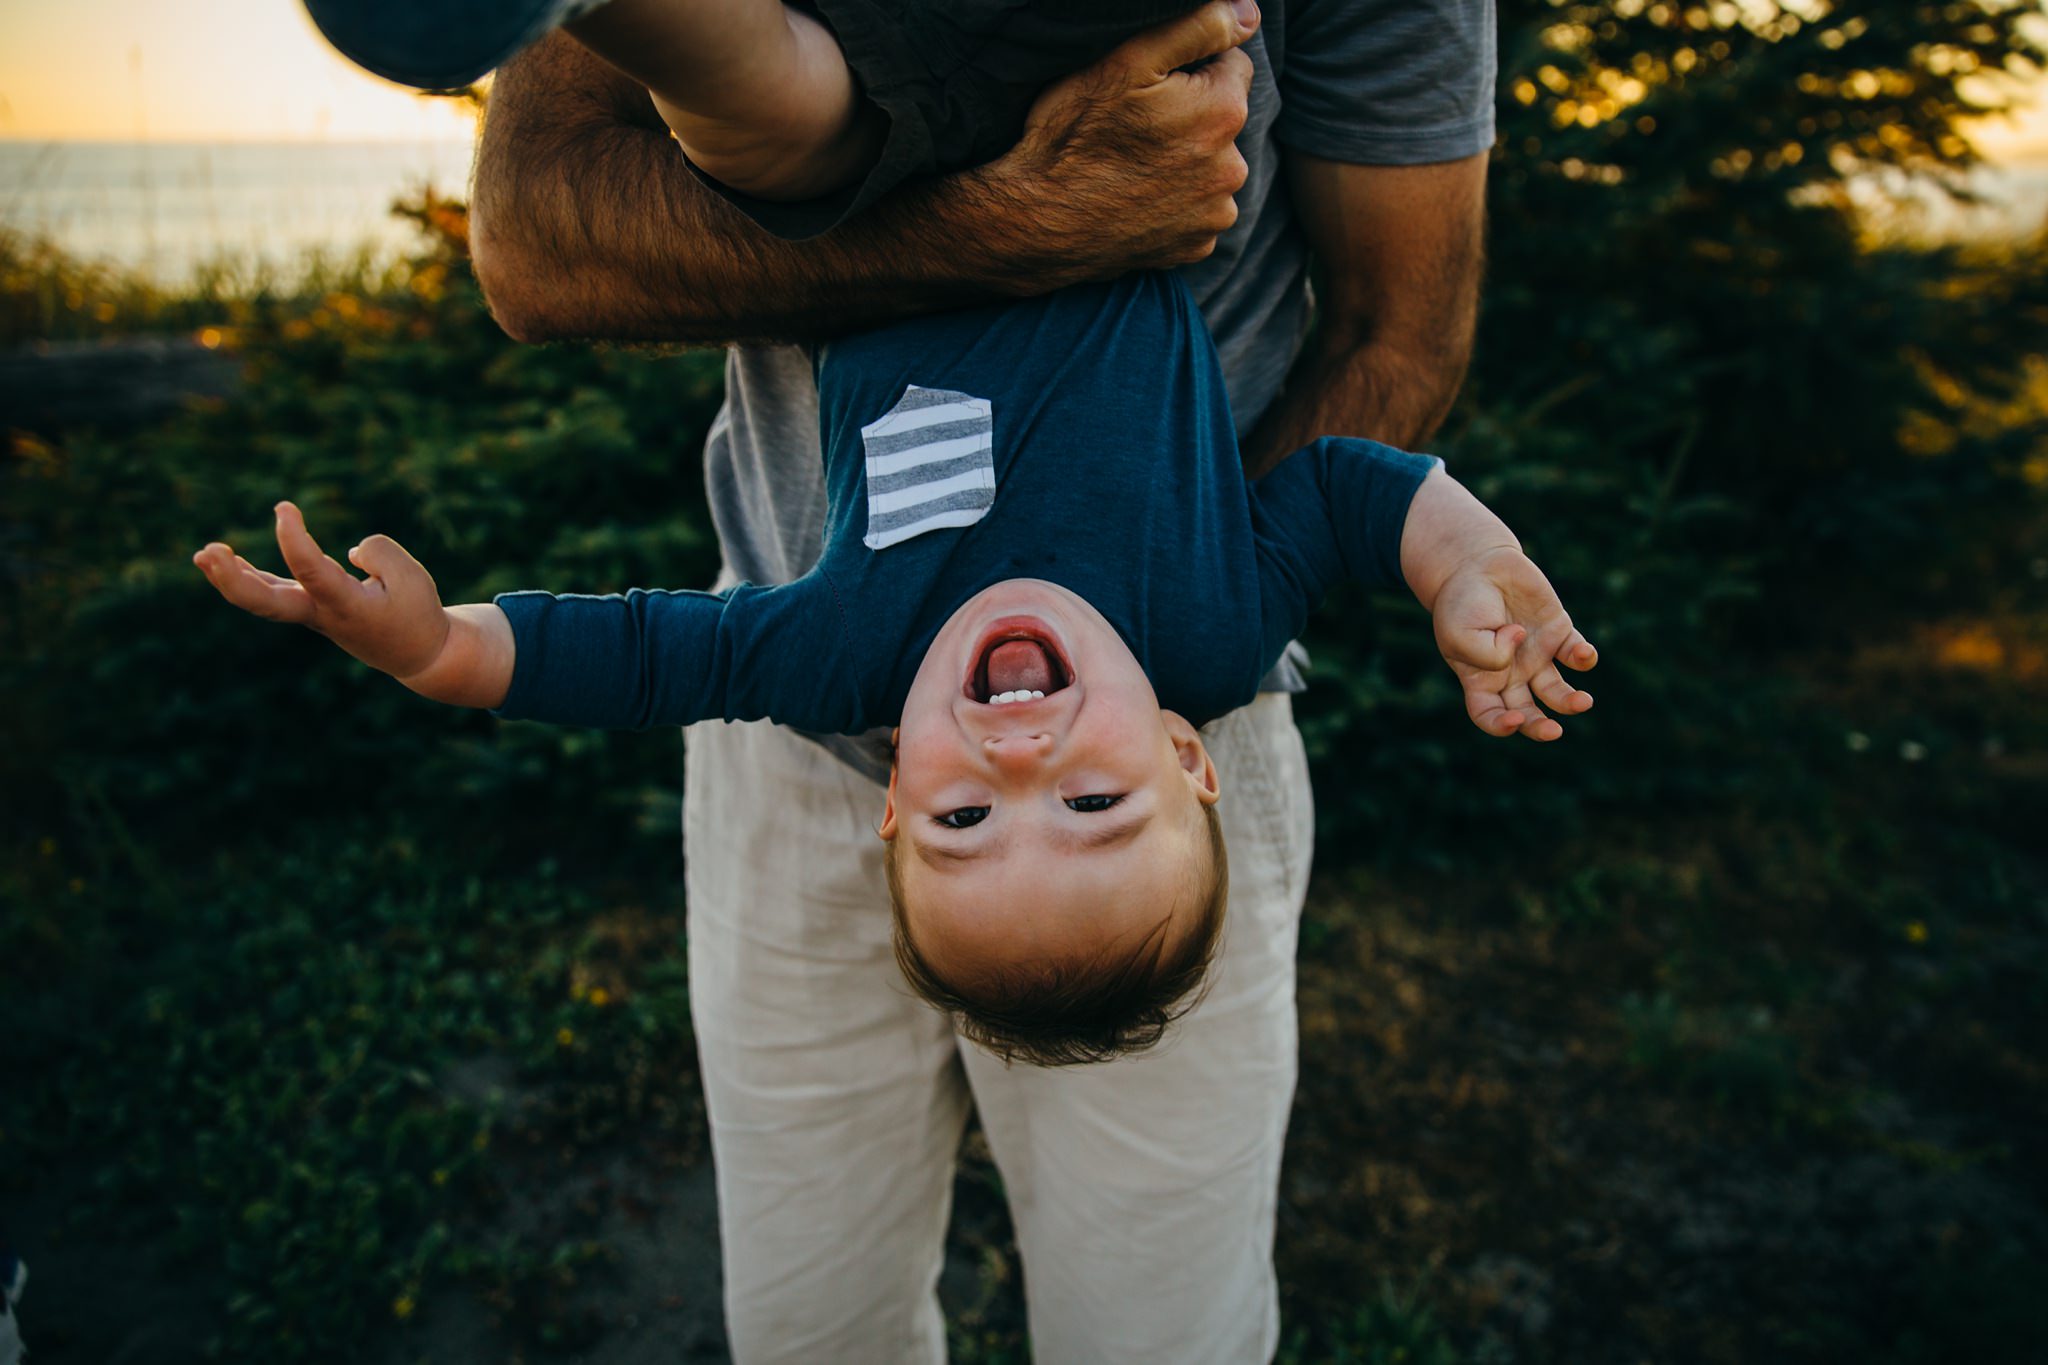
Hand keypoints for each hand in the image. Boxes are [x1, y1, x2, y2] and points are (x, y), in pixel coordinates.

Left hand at [193, 501, 450, 683]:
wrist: (417, 655)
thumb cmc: (416, 613)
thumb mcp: (413, 577)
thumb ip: (380, 552)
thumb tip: (347, 552)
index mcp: (348, 606)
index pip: (310, 572)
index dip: (292, 540)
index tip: (284, 507)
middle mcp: (321, 614)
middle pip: (266, 604)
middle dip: (234, 580)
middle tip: (210, 551)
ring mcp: (311, 615)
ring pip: (261, 602)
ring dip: (228, 579)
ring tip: (203, 552)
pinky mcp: (310, 610)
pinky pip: (270, 594)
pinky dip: (244, 577)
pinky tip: (219, 561)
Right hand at [980, 0, 1259, 289]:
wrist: (1037, 222)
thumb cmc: (1073, 136)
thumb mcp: (1129, 61)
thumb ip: (1198, 28)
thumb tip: (1250, 13)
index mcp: (1223, 112)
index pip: (1233, 66)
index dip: (1189, 70)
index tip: (1150, 88)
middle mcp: (1231, 168)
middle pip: (1222, 121)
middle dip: (1191, 117)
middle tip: (1134, 128)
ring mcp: (1214, 214)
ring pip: (1211, 168)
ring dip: (1186, 163)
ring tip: (1133, 166)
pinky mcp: (1195, 248)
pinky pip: (1197, 212)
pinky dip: (1176, 204)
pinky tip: (1138, 198)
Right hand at [1430, 548, 1598, 741]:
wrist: (1478, 562)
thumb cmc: (1461, 601)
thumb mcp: (1459, 630)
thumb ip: (1487, 653)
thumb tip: (1521, 644)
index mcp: (1480, 678)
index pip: (1488, 716)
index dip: (1500, 726)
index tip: (1513, 720)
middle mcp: (1510, 673)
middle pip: (1527, 713)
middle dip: (1540, 728)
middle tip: (1554, 730)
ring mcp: (1535, 654)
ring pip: (1556, 691)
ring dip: (1571, 701)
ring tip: (1583, 701)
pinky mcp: (1557, 631)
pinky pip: (1575, 653)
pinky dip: (1584, 657)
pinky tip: (1582, 654)